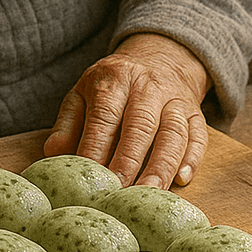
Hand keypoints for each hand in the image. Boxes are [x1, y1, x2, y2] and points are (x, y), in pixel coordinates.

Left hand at [43, 33, 210, 187]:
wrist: (159, 56)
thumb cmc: (114, 83)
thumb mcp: (84, 92)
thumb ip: (68, 122)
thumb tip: (53, 152)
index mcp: (114, 80)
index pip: (104, 117)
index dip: (97, 148)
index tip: (90, 179)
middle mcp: (147, 87)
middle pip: (140, 126)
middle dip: (129, 162)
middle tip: (119, 194)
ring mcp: (174, 99)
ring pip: (173, 134)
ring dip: (162, 166)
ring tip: (150, 195)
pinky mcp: (195, 112)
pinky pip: (198, 135)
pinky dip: (192, 158)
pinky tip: (182, 179)